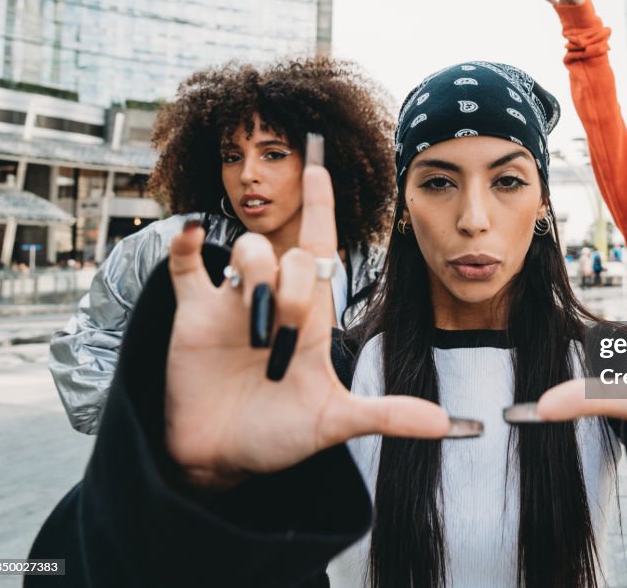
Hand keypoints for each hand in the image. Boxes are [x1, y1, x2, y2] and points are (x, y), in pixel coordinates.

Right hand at [164, 166, 452, 487]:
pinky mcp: (191, 315)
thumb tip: (442, 423)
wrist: (219, 460)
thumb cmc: (277, 435)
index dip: (321, 205)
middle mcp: (272, 300)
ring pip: (246, 251)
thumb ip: (384, 415)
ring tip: (251, 335)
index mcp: (310, 316)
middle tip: (281, 344)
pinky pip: (184, 264)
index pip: (320, 245)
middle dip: (294, 291)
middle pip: (292, 255)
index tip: (320, 166)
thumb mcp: (333, 423)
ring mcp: (230, 303)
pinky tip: (189, 234)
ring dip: (255, 280)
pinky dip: (183, 244)